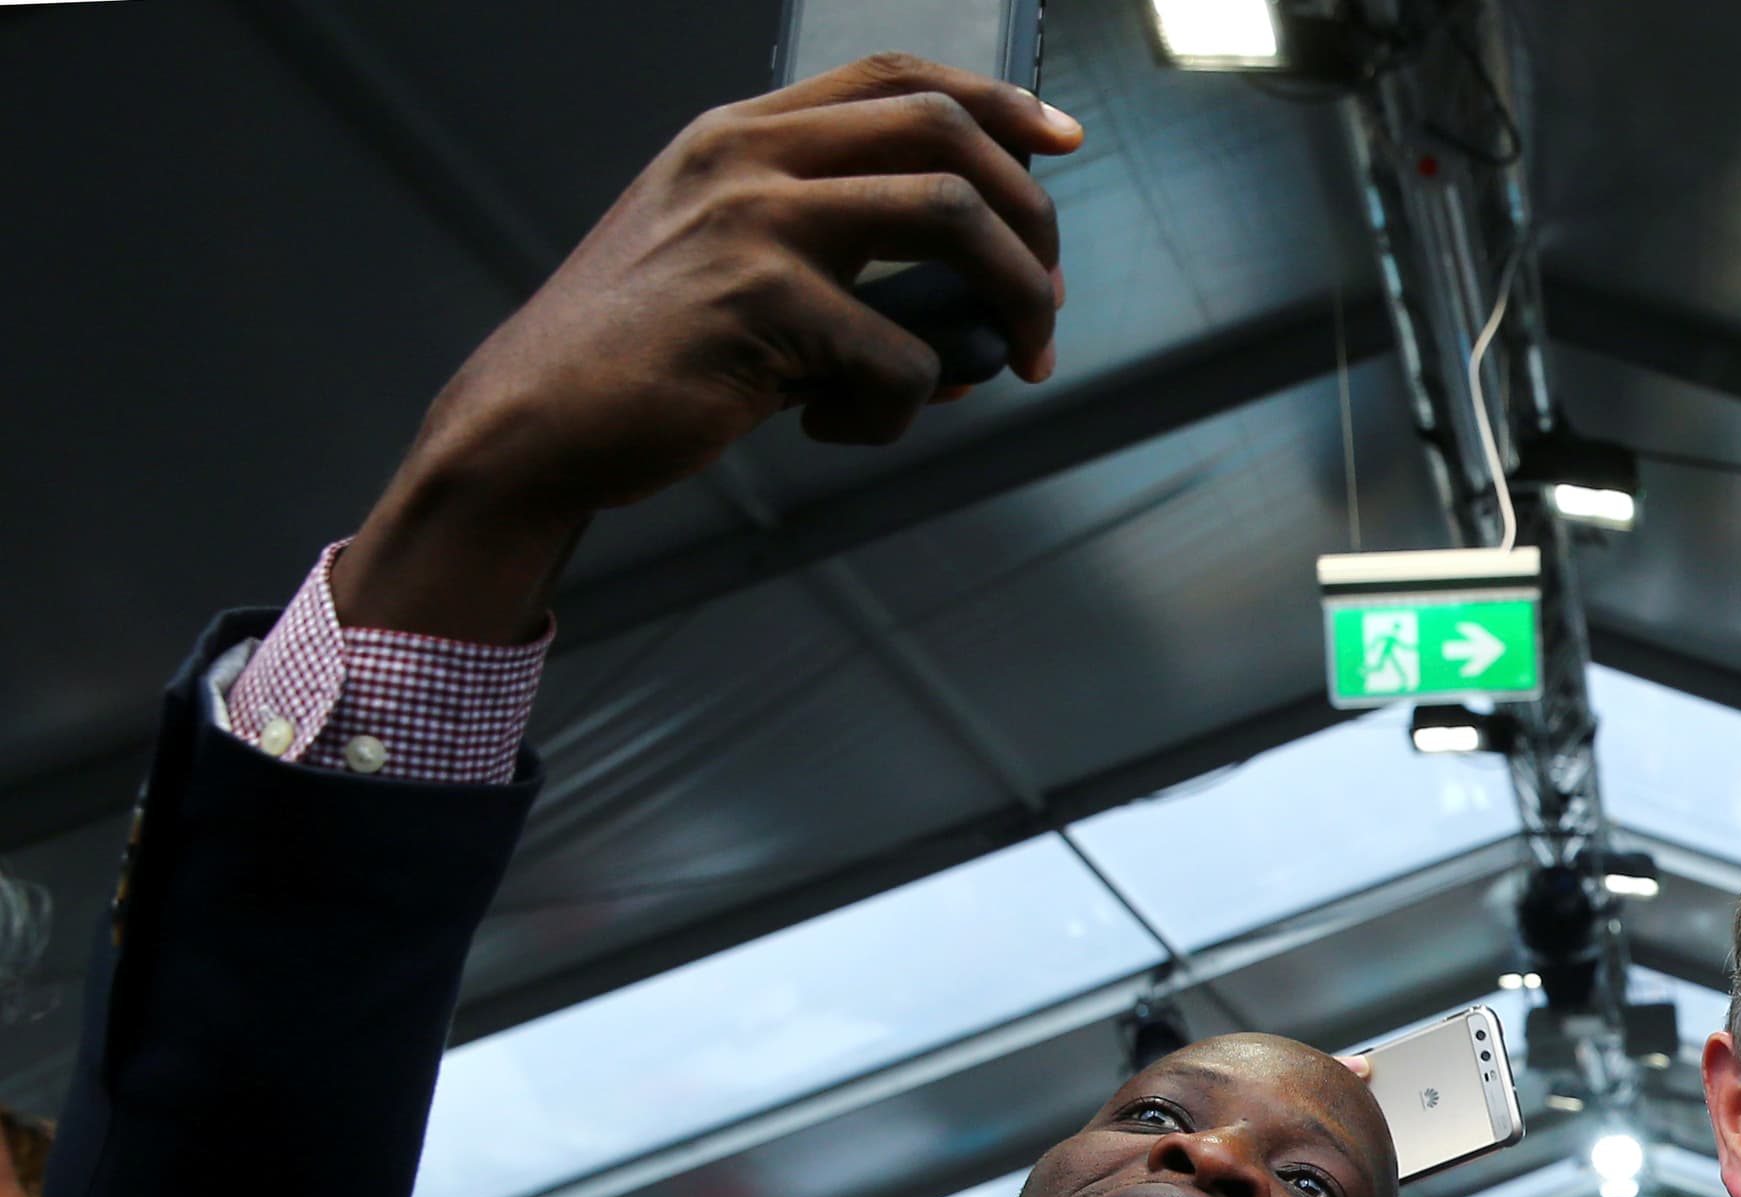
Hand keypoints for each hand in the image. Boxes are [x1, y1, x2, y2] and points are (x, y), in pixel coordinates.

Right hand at [336, 57, 1083, 642]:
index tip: (1062, 142)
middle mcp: (749, 155)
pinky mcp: (761, 302)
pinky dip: (899, 410)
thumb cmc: (642, 356)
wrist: (534, 420)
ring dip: (1014, 298)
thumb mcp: (730, 265)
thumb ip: (835, 259)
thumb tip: (971, 317)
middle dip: (1031, 219)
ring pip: (952, 217)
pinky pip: (901, 355)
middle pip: (947, 134)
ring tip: (1013, 362)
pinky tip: (837, 429)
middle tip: (1049, 304)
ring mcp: (754, 220)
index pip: (895, 78)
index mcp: (742, 134)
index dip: (996, 103)